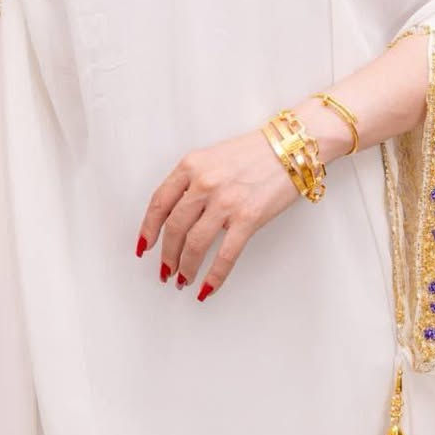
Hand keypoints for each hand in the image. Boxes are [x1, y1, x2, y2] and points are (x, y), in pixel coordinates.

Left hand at [135, 126, 301, 299]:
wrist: (291, 146)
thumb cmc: (253, 152)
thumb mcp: (212, 157)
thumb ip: (192, 181)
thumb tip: (176, 216)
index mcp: (191, 165)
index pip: (159, 202)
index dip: (148, 228)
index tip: (144, 246)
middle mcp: (204, 182)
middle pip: (174, 227)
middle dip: (167, 254)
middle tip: (165, 270)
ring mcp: (226, 201)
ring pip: (195, 244)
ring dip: (185, 267)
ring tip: (183, 279)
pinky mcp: (248, 217)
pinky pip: (225, 255)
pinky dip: (214, 276)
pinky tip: (207, 287)